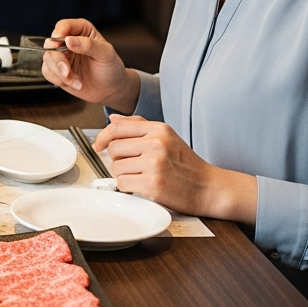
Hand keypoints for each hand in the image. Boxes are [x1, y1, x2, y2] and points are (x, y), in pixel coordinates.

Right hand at [40, 18, 138, 112]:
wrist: (110, 89)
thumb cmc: (111, 68)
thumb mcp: (106, 54)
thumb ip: (89, 45)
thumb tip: (69, 40)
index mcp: (81, 31)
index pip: (63, 26)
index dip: (59, 34)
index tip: (59, 45)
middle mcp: (69, 41)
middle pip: (51, 44)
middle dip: (58, 60)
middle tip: (67, 72)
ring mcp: (62, 55)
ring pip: (48, 59)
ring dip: (60, 73)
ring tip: (77, 82)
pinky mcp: (57, 69)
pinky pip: (47, 71)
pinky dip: (58, 80)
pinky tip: (73, 83)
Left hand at [94, 114, 257, 222]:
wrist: (208, 188)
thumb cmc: (186, 164)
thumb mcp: (167, 137)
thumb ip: (138, 126)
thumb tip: (113, 119)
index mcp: (159, 129)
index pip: (117, 127)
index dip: (102, 137)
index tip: (99, 145)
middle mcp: (157, 143)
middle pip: (113, 148)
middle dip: (117, 159)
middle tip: (130, 166)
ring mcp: (155, 164)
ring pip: (116, 167)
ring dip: (123, 175)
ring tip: (140, 176)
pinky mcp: (153, 184)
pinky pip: (122, 183)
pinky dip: (128, 187)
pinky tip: (141, 186)